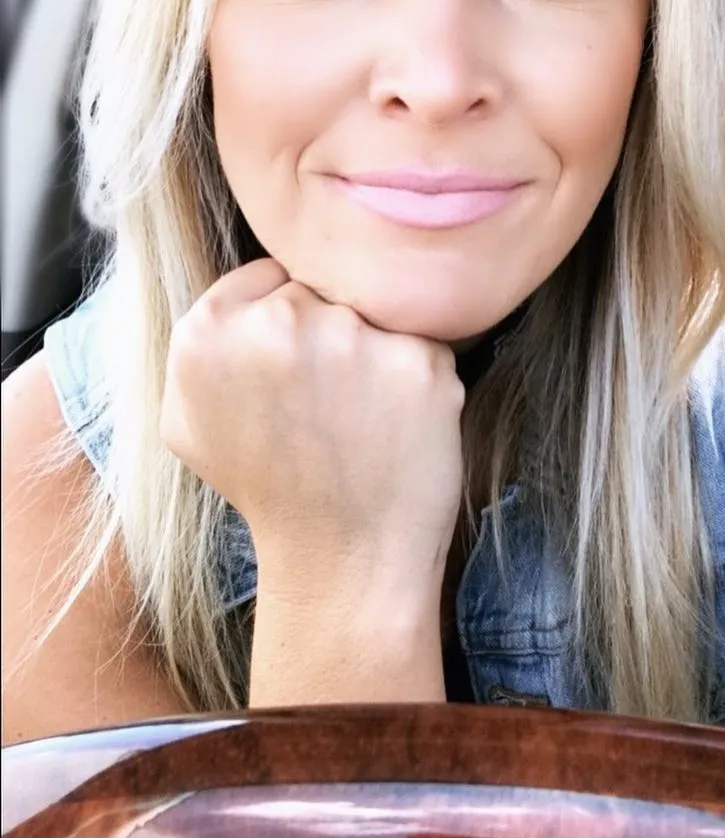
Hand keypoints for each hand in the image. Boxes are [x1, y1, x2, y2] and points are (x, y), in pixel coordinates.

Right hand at [160, 259, 465, 594]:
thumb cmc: (268, 490)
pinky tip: (398, 424)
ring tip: (361, 415)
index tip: (290, 373)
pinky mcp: (418, 362)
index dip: (285, 323)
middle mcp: (279, 322)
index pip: (269, 276)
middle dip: (329, 332)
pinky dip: (417, 378)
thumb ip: (199, 343)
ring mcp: (353, 339)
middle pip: (322, 289)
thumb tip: (239, 292)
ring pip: (374, 311)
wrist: (341, 561)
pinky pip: (423, 342)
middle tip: (326, 402)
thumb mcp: (187, 420)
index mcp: (208, 329)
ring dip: (375, 351)